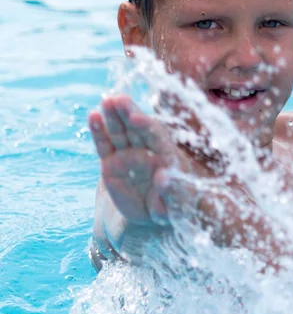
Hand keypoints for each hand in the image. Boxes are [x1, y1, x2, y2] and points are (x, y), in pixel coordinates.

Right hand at [89, 95, 193, 226]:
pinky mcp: (111, 162)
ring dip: (113, 116)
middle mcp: (148, 150)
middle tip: (119, 99)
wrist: (153, 214)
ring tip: (106, 101)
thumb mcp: (177, 204)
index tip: (137, 118)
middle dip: (129, 113)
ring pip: (120, 132)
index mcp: (167, 156)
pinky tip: (93, 116)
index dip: (148, 127)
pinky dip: (98, 131)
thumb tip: (164, 178)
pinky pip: (104, 145)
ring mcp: (128, 154)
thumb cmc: (172, 207)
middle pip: (138, 128)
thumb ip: (173, 190)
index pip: (158, 137)